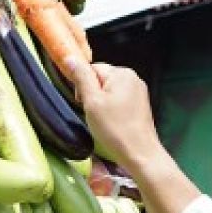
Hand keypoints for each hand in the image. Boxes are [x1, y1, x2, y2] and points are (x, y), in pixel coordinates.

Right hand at [62, 57, 162, 176]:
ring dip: (102, 103)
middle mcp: (133, 77)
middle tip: (94, 114)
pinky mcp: (141, 105)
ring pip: (110, 91)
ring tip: (104, 121)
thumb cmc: (114, 129)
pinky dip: (113, 109)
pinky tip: (113, 123)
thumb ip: (81, 78)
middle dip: (93, 95)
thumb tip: (70, 57)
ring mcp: (139, 91)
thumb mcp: (92, 102)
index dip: (83, 86)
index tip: (84, 104)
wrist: (140, 154)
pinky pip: (120, 100)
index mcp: (121, 73)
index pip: (92, 69)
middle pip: (102, 79)